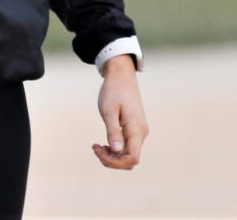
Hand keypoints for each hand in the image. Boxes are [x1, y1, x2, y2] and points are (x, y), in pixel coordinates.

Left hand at [92, 55, 148, 169]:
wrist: (121, 75)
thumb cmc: (113, 90)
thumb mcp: (108, 111)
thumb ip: (113, 131)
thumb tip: (116, 151)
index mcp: (136, 129)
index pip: (132, 158)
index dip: (115, 162)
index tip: (98, 150)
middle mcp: (141, 132)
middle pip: (130, 160)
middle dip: (111, 160)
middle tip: (95, 147)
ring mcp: (139, 130)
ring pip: (128, 154)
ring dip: (113, 155)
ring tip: (97, 146)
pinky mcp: (135, 128)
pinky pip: (128, 146)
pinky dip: (116, 149)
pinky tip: (104, 143)